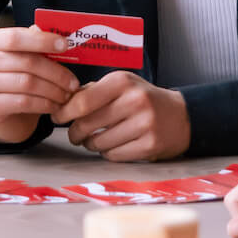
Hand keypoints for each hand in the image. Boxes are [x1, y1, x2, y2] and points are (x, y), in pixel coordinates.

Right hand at [0, 24, 77, 142]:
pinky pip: (22, 102)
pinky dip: (44, 104)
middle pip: (26, 62)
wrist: (6, 114)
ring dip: (53, 90)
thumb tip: (59, 36)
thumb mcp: (28, 59)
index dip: (42, 41)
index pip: (15, 37)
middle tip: (73, 82)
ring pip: (26, 83)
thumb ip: (38, 46)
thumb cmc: (19, 80)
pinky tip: (55, 106)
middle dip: (55, 72)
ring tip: (66, 95)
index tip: (65, 46)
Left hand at [53, 73, 189, 160]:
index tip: (57, 117)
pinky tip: (112, 145)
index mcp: (123, 81)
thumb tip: (61, 102)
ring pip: (98, 143)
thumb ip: (92, 91)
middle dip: (75, 133)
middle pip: (87, 124)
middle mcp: (135, 100)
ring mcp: (144, 124)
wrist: (180, 116)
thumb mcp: (121, 85)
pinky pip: (113, 155)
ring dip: (90, 144)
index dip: (64, 112)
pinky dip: (107, 153)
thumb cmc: (142, 98)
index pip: (83, 101)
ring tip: (94, 139)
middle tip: (75, 134)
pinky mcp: (150, 145)